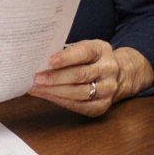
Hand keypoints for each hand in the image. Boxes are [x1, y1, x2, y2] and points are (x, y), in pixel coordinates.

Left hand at [28, 41, 153, 116]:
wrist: (116, 75)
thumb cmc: (90, 60)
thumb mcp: (84, 48)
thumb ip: (67, 53)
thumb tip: (40, 61)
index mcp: (101, 50)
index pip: (84, 52)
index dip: (66, 58)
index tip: (49, 61)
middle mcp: (108, 69)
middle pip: (80, 75)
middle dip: (55, 78)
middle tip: (36, 78)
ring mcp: (108, 89)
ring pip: (78, 93)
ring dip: (54, 91)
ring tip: (37, 88)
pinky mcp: (102, 106)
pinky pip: (79, 106)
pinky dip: (60, 101)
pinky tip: (47, 96)